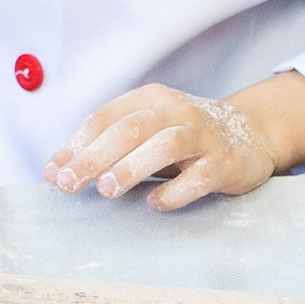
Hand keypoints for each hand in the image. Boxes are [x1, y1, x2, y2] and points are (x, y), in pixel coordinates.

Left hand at [43, 73, 304, 211]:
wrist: (251, 134)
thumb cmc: (184, 137)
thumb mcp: (148, 129)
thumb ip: (109, 145)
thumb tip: (59, 171)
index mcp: (149, 99)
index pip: (104, 118)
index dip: (75, 145)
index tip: (53, 174)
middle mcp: (175, 110)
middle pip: (129, 129)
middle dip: (94, 157)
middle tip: (69, 184)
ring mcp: (203, 135)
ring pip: (164, 145)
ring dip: (131, 167)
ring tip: (106, 190)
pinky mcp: (225, 162)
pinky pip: (199, 176)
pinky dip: (176, 191)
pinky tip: (155, 204)